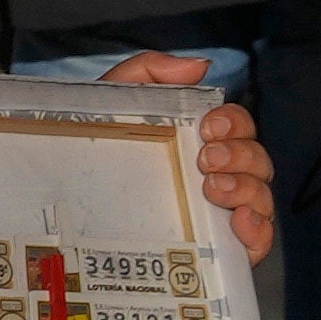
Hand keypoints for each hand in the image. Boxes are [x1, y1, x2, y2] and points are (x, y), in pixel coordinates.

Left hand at [104, 51, 279, 263]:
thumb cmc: (89, 154)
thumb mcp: (111, 103)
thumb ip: (149, 72)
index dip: (233, 122)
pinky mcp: (221, 254)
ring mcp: (220, 216)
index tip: (209, 128)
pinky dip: (259, 230)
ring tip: (212, 189)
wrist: (59, 212)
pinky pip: (258, 241)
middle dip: (240, 154)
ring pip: (261, 197)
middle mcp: (215, 177)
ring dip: (247, 188)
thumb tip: (199, 65)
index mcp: (197, 143)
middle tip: (205, 160)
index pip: (237, 127)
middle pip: (256, 160)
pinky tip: (240, 222)